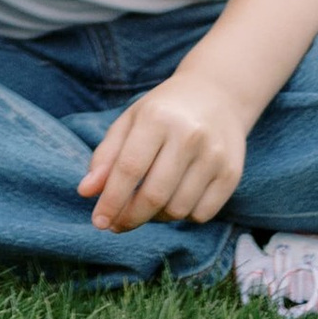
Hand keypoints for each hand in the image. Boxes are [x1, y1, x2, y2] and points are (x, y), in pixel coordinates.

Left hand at [80, 71, 248, 231]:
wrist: (218, 94)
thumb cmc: (164, 111)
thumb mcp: (130, 121)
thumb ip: (106, 156)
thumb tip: (85, 192)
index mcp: (157, 117)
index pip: (129, 169)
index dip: (111, 200)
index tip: (98, 221)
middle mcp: (189, 136)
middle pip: (154, 195)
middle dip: (130, 217)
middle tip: (116, 224)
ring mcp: (214, 156)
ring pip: (178, 209)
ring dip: (156, 216)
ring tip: (147, 203)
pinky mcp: (232, 174)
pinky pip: (201, 214)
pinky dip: (183, 215)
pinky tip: (175, 199)